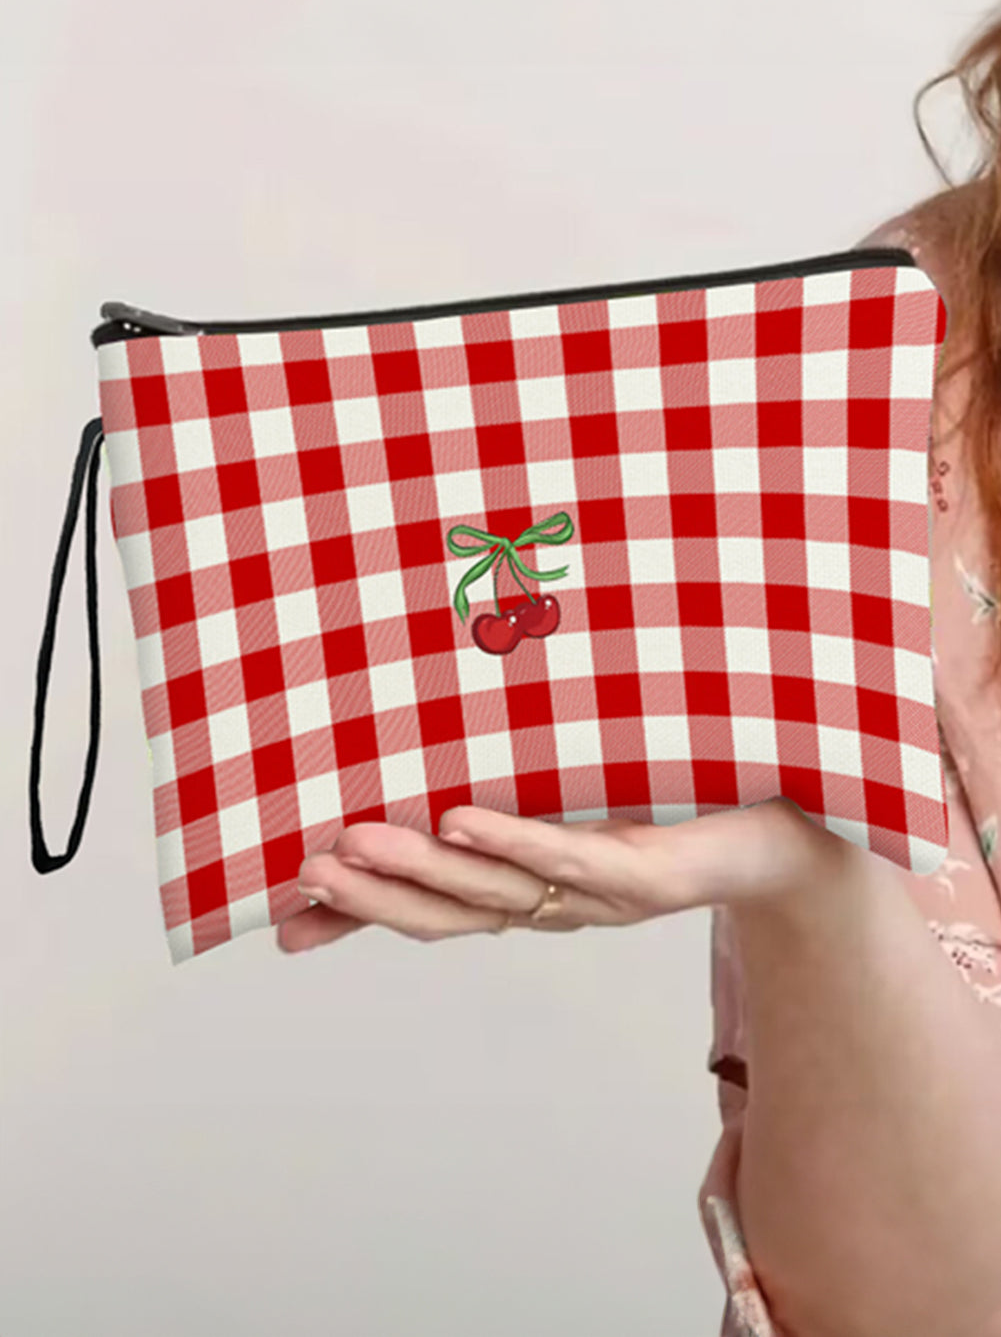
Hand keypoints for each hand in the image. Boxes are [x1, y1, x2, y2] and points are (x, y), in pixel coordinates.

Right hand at [276, 796, 839, 953]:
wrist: (792, 832)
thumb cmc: (675, 809)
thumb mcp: (578, 806)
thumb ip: (506, 806)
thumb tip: (427, 783)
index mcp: (532, 894)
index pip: (426, 912)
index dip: (356, 917)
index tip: (280, 916)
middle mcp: (555, 907)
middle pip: (447, 913)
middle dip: (370, 895)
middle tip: (300, 871)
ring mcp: (598, 894)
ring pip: (494, 892)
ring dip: (418, 870)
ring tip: (352, 839)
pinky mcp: (646, 869)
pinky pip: (568, 857)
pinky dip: (509, 842)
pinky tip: (458, 820)